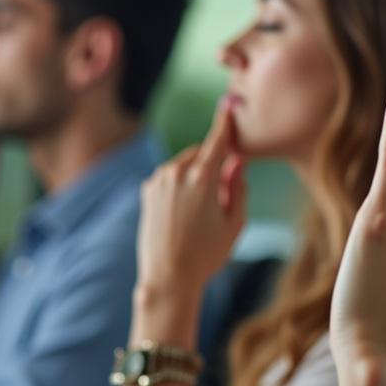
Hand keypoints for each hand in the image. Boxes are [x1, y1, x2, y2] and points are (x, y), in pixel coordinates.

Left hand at [135, 96, 245, 301]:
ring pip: (184, 164)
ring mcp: (158, 180)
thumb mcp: (235, 223)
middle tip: (221, 195)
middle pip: (200, 153)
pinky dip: (179, 184)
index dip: (225, 123)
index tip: (229, 108)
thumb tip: (236, 162)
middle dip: (213, 164)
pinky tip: (183, 212)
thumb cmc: (207, 254)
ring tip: (201, 211)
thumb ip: (238, 187)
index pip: (218, 140)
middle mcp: (177, 172)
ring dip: (195, 174)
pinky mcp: (147, 191)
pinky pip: (169, 177)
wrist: (168, 277)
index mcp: (203, 177)